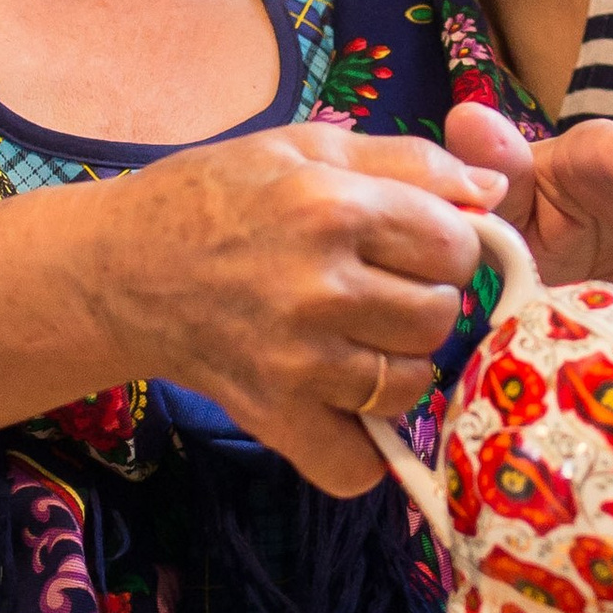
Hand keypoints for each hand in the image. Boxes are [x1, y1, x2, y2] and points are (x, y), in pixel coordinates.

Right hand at [100, 125, 503, 494]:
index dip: (445, 246)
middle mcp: (319, 286)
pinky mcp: (272, 417)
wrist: (117, 268)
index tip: (413, 246)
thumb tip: (494, 192)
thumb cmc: (217, 196)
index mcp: (333, 207)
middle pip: (439, 316)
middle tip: (382, 292)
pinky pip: (357, 463)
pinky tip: (343, 406)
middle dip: (424, 303)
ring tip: (359, 340)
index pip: (455, 246)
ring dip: (398, 366)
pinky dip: (360, 448)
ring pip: (411, 384)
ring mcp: (296, 360)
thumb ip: (410, 162)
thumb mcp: (307, 149)